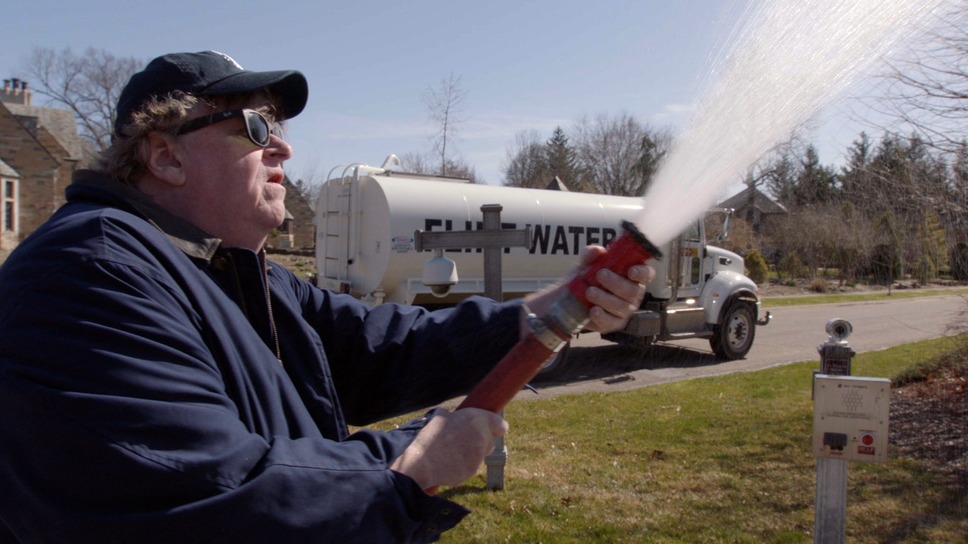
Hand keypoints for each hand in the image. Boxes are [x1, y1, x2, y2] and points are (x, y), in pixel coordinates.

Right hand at [390, 408, 507, 490]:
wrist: (422, 461)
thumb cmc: (430, 436)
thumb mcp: (441, 416)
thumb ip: (456, 417)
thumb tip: (454, 418)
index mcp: (478, 420)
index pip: (502, 426)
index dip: (495, 427)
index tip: (489, 429)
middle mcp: (483, 438)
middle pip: (491, 442)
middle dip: (481, 441)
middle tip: (464, 440)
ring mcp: (479, 457)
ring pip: (481, 455)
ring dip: (471, 453)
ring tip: (452, 452)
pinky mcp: (472, 471)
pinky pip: (471, 466)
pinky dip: (463, 465)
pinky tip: (448, 462)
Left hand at [523, 246, 653, 333]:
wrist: (570, 298)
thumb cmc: (588, 278)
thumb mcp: (587, 264)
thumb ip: (591, 255)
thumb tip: (597, 251)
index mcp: (632, 277)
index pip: (646, 274)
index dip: (642, 273)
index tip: (631, 270)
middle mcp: (633, 295)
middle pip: (633, 291)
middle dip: (616, 283)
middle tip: (600, 275)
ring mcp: (625, 311)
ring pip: (621, 307)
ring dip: (605, 299)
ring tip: (590, 291)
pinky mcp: (613, 324)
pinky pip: (611, 323)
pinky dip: (602, 317)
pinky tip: (593, 310)